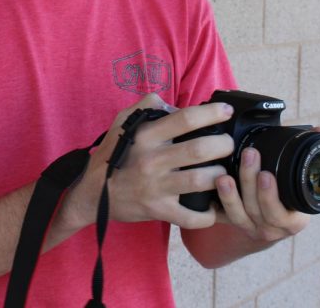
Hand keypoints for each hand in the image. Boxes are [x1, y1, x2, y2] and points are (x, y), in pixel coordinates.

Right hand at [64, 94, 235, 230]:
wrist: (90, 194)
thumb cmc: (109, 156)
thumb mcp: (120, 123)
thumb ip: (145, 107)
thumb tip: (171, 103)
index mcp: (146, 135)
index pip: (185, 119)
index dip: (211, 113)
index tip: (226, 112)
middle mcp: (152, 160)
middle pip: (200, 149)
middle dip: (223, 145)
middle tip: (229, 144)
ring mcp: (156, 187)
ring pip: (200, 180)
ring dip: (220, 176)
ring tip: (223, 172)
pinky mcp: (158, 210)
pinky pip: (190, 216)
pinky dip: (207, 215)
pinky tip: (213, 207)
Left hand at [211, 128, 319, 245]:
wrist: (275, 222)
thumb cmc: (291, 197)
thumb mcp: (302, 182)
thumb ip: (308, 155)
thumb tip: (319, 130)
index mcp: (292, 221)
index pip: (281, 213)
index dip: (272, 196)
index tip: (267, 174)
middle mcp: (271, 229)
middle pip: (257, 209)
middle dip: (250, 182)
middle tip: (248, 156)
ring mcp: (250, 229)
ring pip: (237, 215)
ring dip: (229, 195)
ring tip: (223, 176)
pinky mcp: (232, 225)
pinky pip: (220, 218)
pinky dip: (213, 205)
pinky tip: (206, 190)